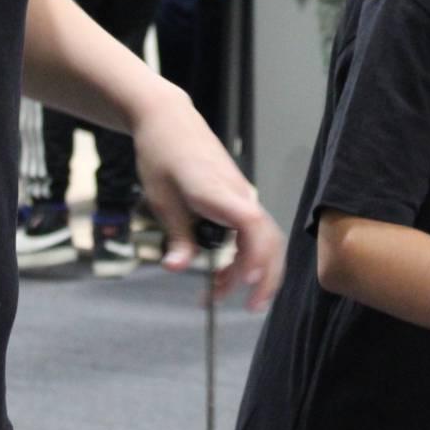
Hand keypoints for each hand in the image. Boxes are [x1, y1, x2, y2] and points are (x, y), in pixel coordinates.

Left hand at [131, 88, 282, 309]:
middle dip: (265, 277)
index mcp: (217, 191)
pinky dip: (245, 256)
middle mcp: (238, 194)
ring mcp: (242, 196)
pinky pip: (252, 232)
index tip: (246, 281)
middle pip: (269, 238)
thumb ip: (176, 235)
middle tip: (250, 308)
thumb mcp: (160, 198)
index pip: (252, 224)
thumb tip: (177, 268)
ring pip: (264, 239)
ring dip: (253, 271)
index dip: (255, 254)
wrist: (168, 121)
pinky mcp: (238, 199)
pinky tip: (224, 273)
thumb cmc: (161, 153)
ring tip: (223, 296)